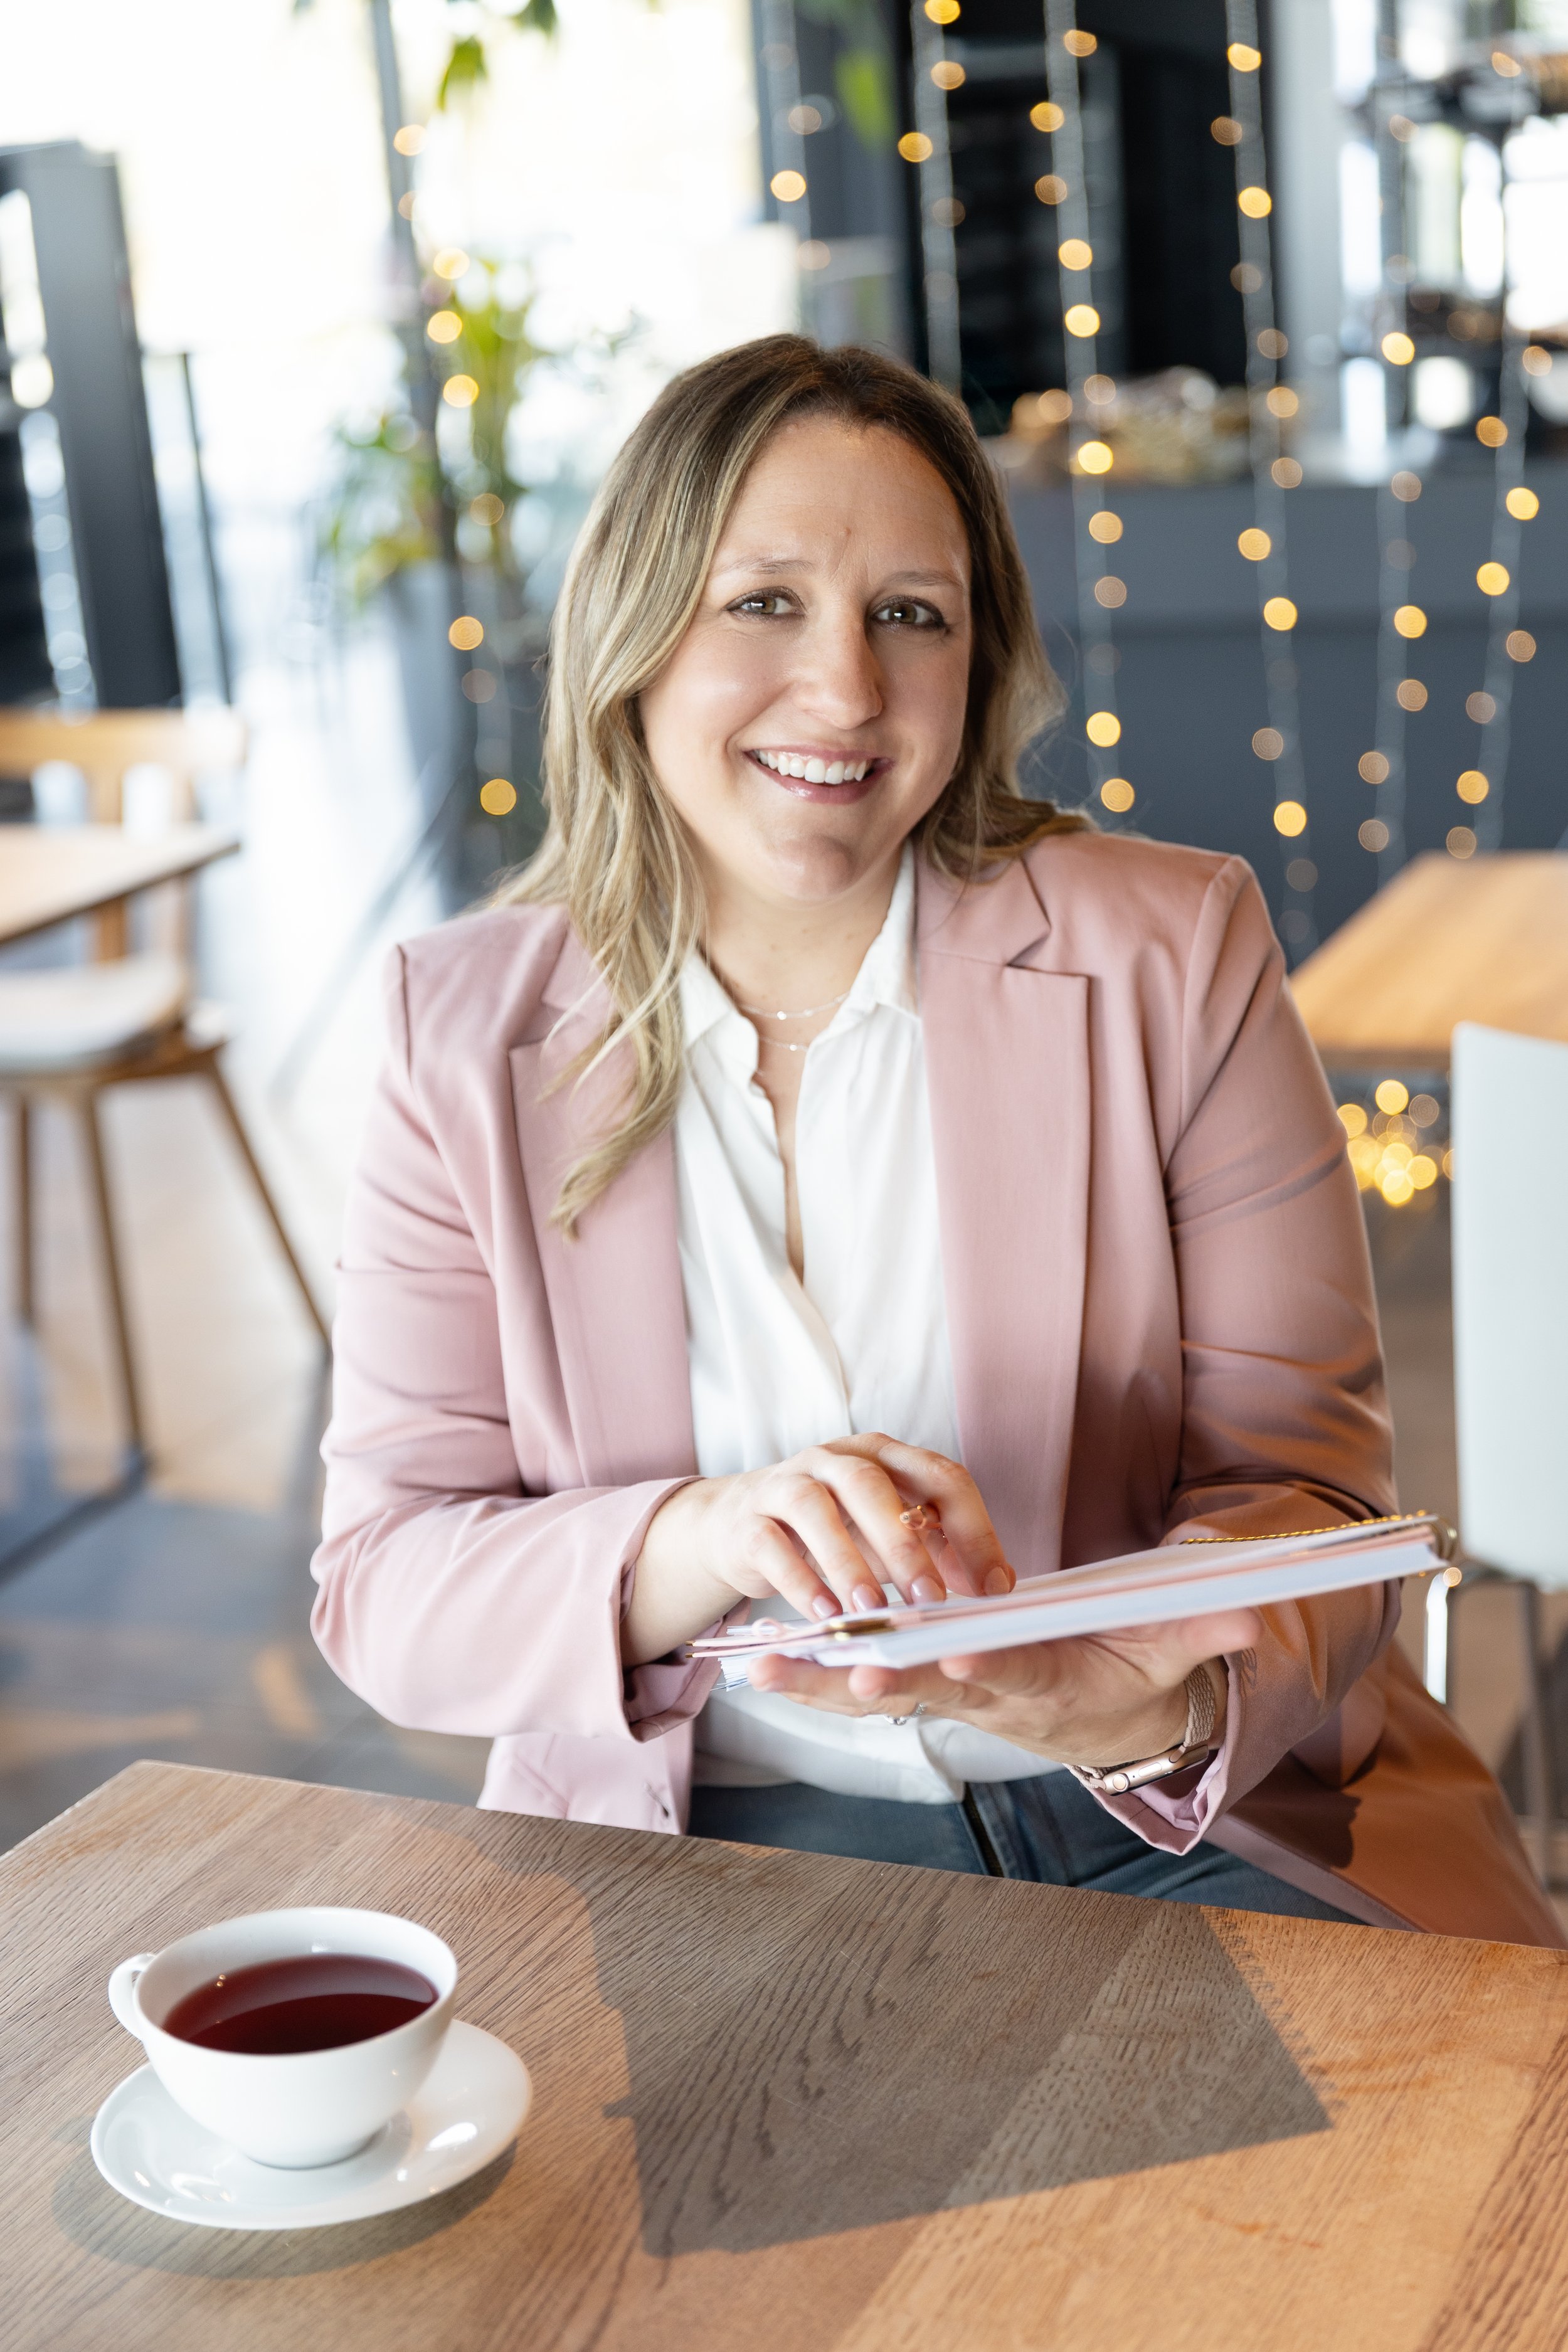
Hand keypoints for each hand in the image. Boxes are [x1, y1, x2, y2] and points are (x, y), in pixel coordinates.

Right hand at [625, 1435, 1015, 1667]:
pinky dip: (799, 1581)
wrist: (739, 1523)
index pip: (940, 1476)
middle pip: (872, 1486)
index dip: (974, 1530)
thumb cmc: (832, 1528)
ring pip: (815, 1510)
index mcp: (883, 1455)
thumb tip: (996, 1585)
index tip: (996, 1586)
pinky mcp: (748, 1520)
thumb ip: (940, 1550)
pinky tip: (824, 1614)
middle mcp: (834, 1459)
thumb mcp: (889, 1532)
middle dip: (905, 1544)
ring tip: (873, 1609)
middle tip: (932, 1599)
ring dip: (847, 1561)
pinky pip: (771, 1545)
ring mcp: (786, 1483)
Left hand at [745, 1606, 1260, 1772]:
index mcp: (1046, 1682)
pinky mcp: (925, 1684)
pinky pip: (861, 1685)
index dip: (990, 1669)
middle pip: (933, 1688)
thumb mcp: (1170, 1652)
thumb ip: (1198, 1633)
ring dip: (824, 1681)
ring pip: (880, 1690)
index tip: (961, 1660)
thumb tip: (1250, 1618)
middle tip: (850, 1676)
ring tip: (764, 1668)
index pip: (1015, 1675)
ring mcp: (950, 1693)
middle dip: (891, 1683)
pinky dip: (815, 1677)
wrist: (1103, 1719)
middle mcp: (988, 1693)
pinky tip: (762, 1664)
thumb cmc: (1131, 1673)